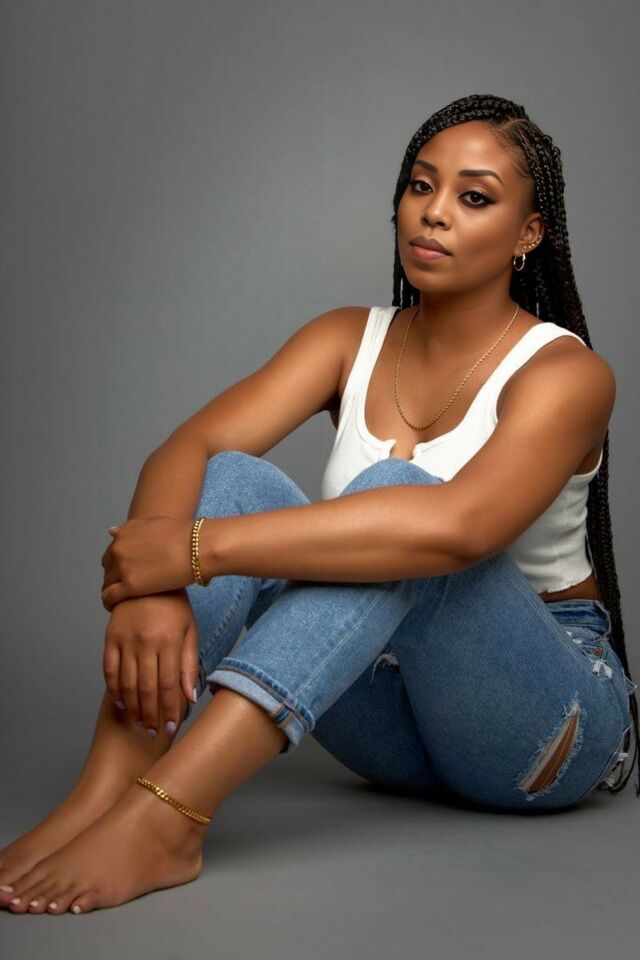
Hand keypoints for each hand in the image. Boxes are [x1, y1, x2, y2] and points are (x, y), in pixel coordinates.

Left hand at [100, 516, 195, 608]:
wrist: (197, 548)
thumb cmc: (182, 535)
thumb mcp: (154, 523)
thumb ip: (132, 529)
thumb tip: (111, 531)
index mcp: (124, 535)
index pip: (111, 554)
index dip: (118, 565)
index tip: (127, 574)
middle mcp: (119, 549)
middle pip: (107, 569)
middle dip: (115, 578)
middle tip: (128, 588)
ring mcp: (123, 567)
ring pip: (107, 584)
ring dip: (113, 591)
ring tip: (123, 601)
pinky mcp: (130, 586)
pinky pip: (109, 597)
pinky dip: (110, 603)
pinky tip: (118, 608)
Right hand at [103, 590, 200, 733]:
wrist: (148, 581)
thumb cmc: (174, 607)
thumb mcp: (190, 631)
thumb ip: (189, 665)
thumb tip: (191, 697)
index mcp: (169, 641)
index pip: (169, 685)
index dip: (170, 710)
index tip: (171, 728)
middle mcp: (146, 642)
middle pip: (147, 689)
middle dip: (151, 715)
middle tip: (154, 732)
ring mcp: (125, 640)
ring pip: (127, 684)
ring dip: (133, 708)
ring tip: (140, 722)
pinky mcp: (110, 638)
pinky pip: (109, 671)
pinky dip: (114, 690)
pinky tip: (121, 703)